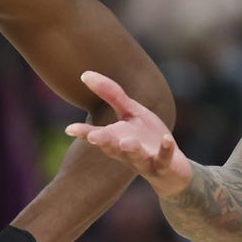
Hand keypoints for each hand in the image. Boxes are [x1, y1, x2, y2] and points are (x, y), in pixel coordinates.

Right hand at [65, 71, 191, 196]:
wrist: (172, 168)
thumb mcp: (130, 112)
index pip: (97, 135)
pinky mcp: (164, 165)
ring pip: (136, 156)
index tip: (69, 129)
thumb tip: (86, 74)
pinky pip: (164, 158)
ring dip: (131, 149)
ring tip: (127, 142)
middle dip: (103, 142)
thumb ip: (111, 95)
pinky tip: (167, 139)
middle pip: (113, 147)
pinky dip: (166, 150)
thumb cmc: (146, 137)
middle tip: (93, 137)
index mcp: (115, 138)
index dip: (84, 133)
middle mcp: (127, 152)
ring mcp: (145, 160)